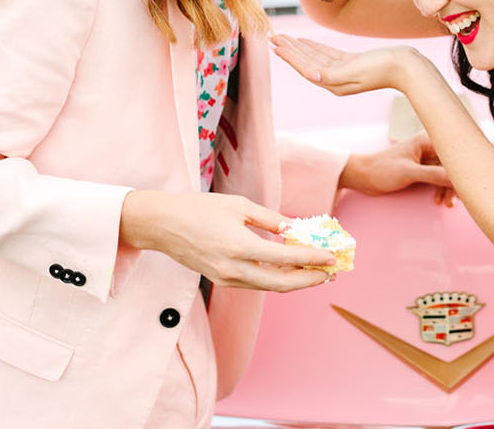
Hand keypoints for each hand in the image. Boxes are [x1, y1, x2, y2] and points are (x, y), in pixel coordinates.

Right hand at [120, 190, 336, 290]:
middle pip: (281, 283)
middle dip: (310, 279)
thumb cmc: (199, 208)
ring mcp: (226, 279)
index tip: (331, 257)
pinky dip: (276, 279)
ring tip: (317, 272)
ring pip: (269, 286)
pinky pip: (256, 284)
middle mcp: (234, 269)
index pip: (285, 258)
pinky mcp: (221, 280)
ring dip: (295, 281)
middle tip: (330, 272)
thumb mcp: (239, 205)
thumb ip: (270, 219)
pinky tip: (290, 269)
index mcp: (240, 246)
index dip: (312, 259)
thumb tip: (295, 229)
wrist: (162, 224)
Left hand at [270, 33, 413, 95]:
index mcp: (333, 83)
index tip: (275, 45)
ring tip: (283, 38)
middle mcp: (335, 79)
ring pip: (314, 57)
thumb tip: (311, 75)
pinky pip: (326, 54)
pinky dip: (313, 47)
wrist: (407, 67)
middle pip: (306, 62)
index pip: (305, 68)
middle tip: (273, 38)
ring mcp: (342, 71)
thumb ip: (331, 74)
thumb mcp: (355, 71)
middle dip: (289, 51)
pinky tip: (305, 42)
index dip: (290, 57)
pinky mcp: (350, 63)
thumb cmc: (383, 68)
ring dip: (298, 48)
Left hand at [341, 131, 453, 201]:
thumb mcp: (409, 173)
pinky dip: (441, 189)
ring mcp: (426, 159)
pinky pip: (439, 179)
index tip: (468, 183)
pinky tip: (439, 200)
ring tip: (446, 204)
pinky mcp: (422, 169)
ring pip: (447, 173)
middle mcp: (429, 147)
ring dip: (448, 189)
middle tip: (457, 199)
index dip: (462, 168)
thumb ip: (434, 175)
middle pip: (452, 164)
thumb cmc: (381, 169)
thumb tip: (457, 179)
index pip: (453, 153)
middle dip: (455, 182)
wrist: (363, 176)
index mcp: (426, 140)